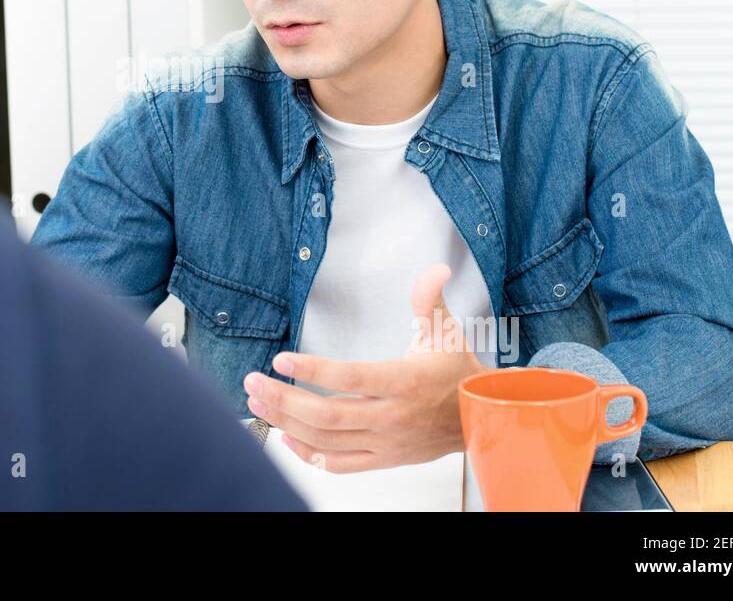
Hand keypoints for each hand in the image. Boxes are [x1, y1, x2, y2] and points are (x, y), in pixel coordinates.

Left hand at [242, 262, 489, 472]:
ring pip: (327, 439)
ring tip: (258, 403)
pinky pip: (339, 464)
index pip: (349, 378)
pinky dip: (308, 454)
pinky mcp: (383, 460)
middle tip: (252, 382)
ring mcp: (385, 443)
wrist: (479, 417)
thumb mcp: (445, 330)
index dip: (312, 370)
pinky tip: (285, 435)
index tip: (280, 359)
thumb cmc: (455, 373)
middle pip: (327, 414)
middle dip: (283, 398)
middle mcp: (392, 416)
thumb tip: (436, 269)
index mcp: (403, 381)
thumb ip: (430, 299)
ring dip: (286, 421)